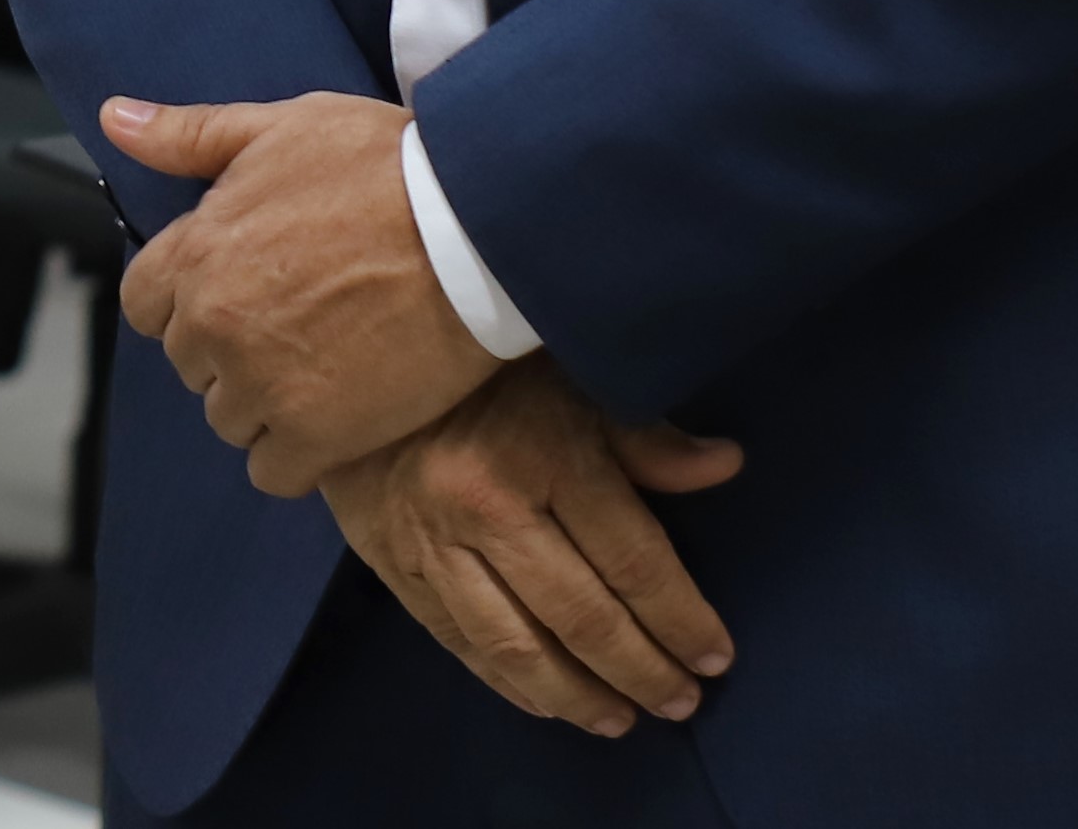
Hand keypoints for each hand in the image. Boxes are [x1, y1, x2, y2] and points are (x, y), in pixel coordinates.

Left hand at [105, 89, 500, 492]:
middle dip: (229, 348)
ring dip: (264, 402)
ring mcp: (263, 383)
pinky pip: (272, 471)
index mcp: (197, 251)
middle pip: (189, 363)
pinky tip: (336, 418)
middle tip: (295, 325)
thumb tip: (115, 118)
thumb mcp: (283, 127)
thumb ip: (190, 135)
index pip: (143, 304)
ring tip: (323, 367)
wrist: (476, 226)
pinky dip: (296, 454)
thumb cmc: (387, 166)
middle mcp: (215, 324)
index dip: (186, 299)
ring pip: (228, 418)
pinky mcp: (318, 433)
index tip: (233, 291)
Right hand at [318, 359, 744, 735]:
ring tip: (620, 720)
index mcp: (544, 452)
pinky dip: (509, 682)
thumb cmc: (482, 366)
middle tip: (681, 704)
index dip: (681, 618)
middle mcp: (486, 505)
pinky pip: (460, 642)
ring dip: (578, 696)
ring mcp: (433, 542)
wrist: (352, 358)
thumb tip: (725, 464)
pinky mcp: (394, 565)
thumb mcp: (571, 377)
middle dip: (641, 671)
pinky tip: (546, 702)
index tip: (715, 657)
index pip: (632, 559)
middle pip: (582, 616)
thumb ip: (644, 435)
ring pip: (516, 645)